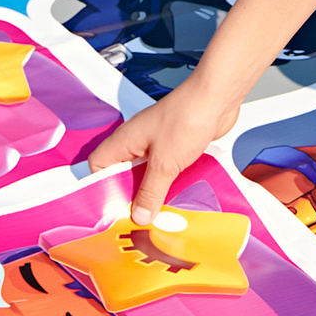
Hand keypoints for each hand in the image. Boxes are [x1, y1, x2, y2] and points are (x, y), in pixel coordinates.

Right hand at [84, 81, 243, 223]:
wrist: (216, 98)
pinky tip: (179, 195)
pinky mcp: (176, 146)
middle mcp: (137, 141)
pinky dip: (170, 182)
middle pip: (123, 173)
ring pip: (147, 173)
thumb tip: (138, 216)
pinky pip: (166, 169)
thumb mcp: (165, 163)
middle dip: (131, 195)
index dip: (101, 187)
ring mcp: (157, 143)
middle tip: (139, 217)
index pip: (98, 165)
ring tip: (161, 211)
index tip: (112, 209)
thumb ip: (151, 191)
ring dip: (154, 190)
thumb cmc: (186, 118)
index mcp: (124, 140)